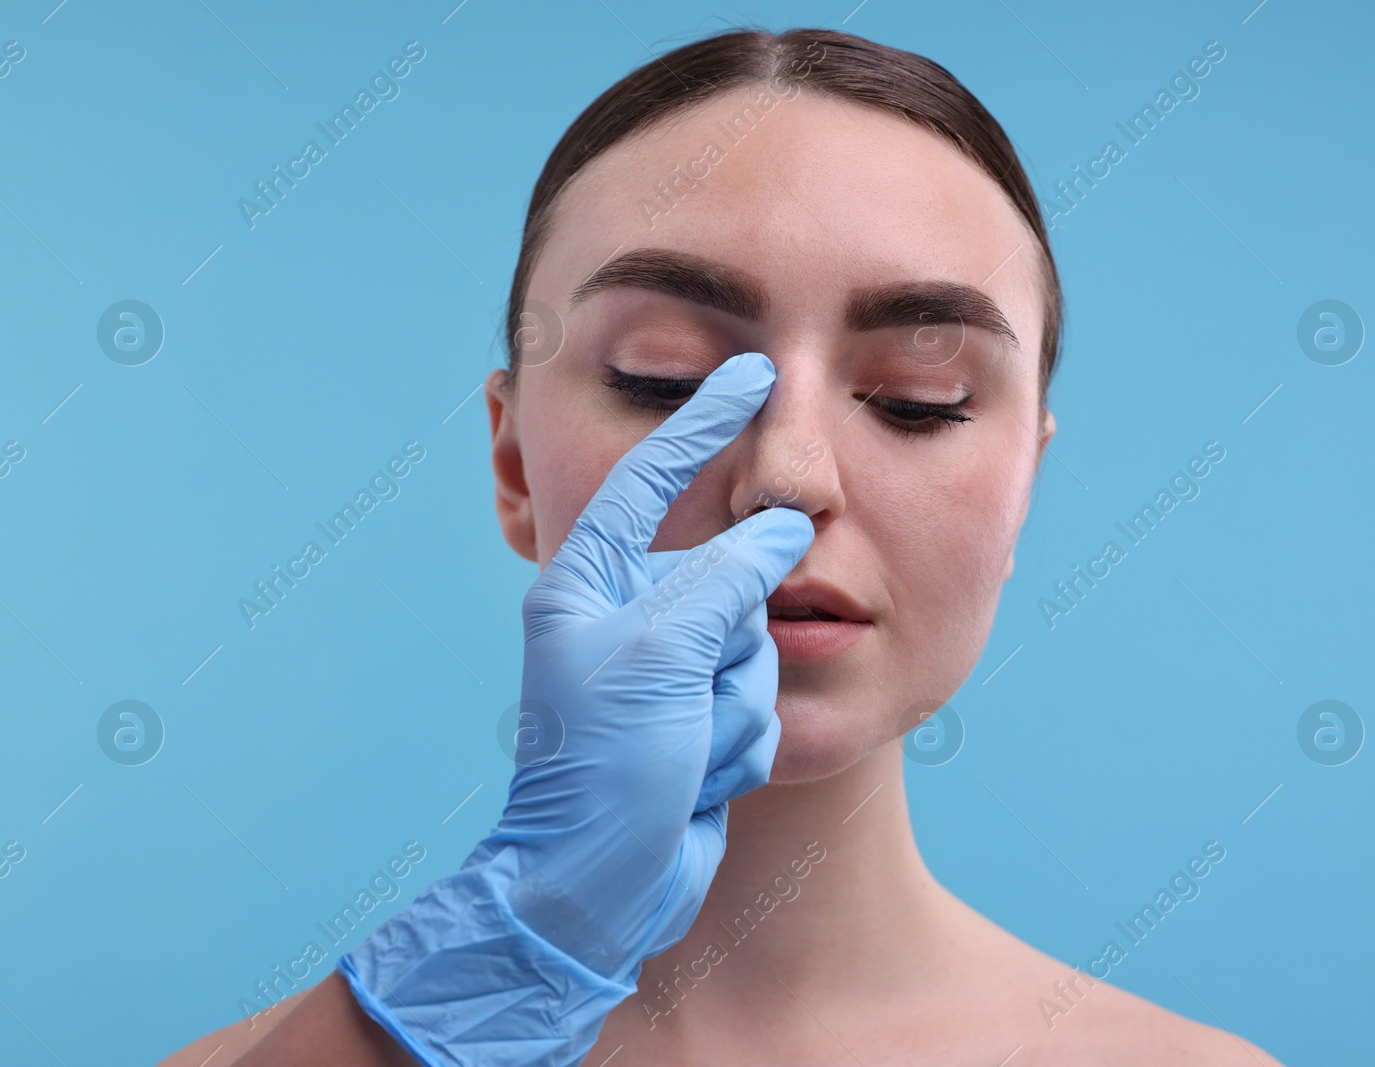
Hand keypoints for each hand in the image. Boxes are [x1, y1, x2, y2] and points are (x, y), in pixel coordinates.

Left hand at [338, 352, 813, 1066]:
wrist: (597, 886)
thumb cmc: (603, 763)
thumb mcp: (662, 650)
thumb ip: (730, 574)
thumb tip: (783, 530)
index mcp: (592, 583)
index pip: (657, 477)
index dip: (706, 422)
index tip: (751, 374)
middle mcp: (629, 620)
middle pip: (731, 578)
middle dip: (729, 646)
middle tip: (684, 702)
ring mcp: (668, 676)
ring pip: (757, 646)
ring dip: (733, 707)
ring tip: (684, 750)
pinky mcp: (700, 725)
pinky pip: (758, 705)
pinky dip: (737, 744)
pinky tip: (697, 781)